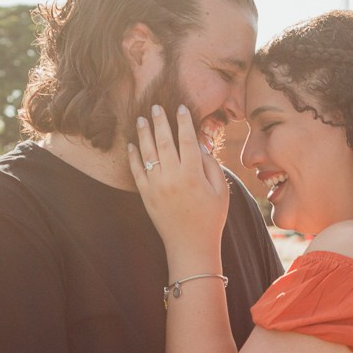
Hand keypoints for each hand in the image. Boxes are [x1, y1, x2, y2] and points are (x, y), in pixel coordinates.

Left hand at [127, 105, 228, 264]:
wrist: (191, 245)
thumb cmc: (211, 218)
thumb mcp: (220, 190)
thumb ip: (211, 165)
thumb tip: (199, 144)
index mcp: (193, 174)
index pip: (187, 140)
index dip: (184, 122)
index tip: (180, 108)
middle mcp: (172, 177)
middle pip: (164, 141)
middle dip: (160, 121)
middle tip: (156, 107)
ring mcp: (156, 186)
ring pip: (148, 153)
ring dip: (144, 134)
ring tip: (142, 119)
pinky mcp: (146, 196)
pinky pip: (137, 171)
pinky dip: (133, 157)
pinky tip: (132, 144)